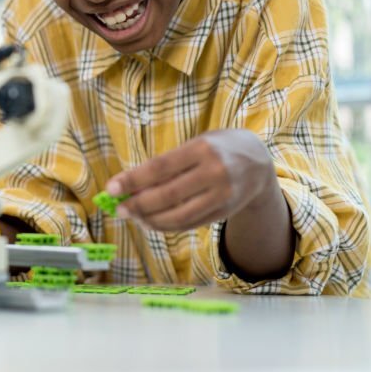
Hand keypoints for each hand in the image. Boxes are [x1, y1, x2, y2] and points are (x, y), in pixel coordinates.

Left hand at [106, 129, 277, 231]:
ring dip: (150, 219)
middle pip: (167, 195)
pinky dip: (166, 226)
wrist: (258, 161)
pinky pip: (189, 224)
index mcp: (202, 150)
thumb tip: (129, 186)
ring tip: (133, 216)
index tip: (111, 188)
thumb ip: (166, 164)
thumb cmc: (216, 148)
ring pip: (178, 216)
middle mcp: (215, 173)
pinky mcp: (224, 213)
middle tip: (118, 208)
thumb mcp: (193, 145)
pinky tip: (151, 222)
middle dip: (138, 204)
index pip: (160, 168)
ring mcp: (222, 196)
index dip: (133, 180)